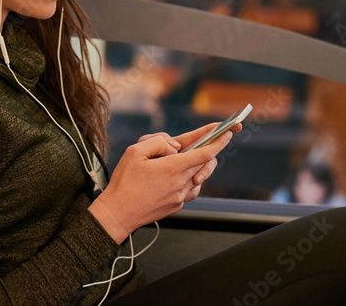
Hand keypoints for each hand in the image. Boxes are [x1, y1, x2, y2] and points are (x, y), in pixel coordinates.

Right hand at [88, 132, 233, 242]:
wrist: (117, 214)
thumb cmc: (124, 182)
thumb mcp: (135, 151)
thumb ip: (158, 142)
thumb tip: (175, 146)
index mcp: (172, 168)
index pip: (205, 153)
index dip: (219, 141)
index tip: (228, 132)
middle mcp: (180, 184)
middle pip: (204, 164)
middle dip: (208, 151)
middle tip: (202, 142)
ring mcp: (180, 197)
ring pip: (198, 176)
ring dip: (194, 166)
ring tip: (177, 161)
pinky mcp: (177, 205)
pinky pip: (190, 189)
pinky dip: (188, 179)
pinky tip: (174, 177)